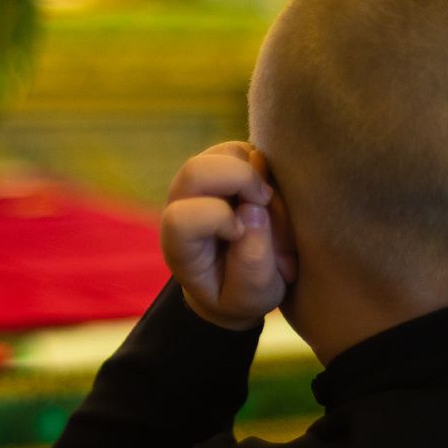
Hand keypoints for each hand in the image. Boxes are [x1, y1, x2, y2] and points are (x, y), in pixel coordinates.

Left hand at [161, 142, 297, 330]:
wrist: (238, 280)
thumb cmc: (240, 295)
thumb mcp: (251, 298)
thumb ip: (252, 268)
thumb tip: (254, 210)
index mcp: (180, 246)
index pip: (181, 218)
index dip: (218, 219)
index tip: (240, 233)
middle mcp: (181, 206)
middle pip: (196, 170)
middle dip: (240, 179)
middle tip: (265, 201)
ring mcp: (199, 183)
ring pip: (223, 152)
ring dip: (254, 171)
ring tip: (268, 201)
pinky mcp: (221, 167)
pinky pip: (242, 149)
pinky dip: (261, 165)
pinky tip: (266, 193)